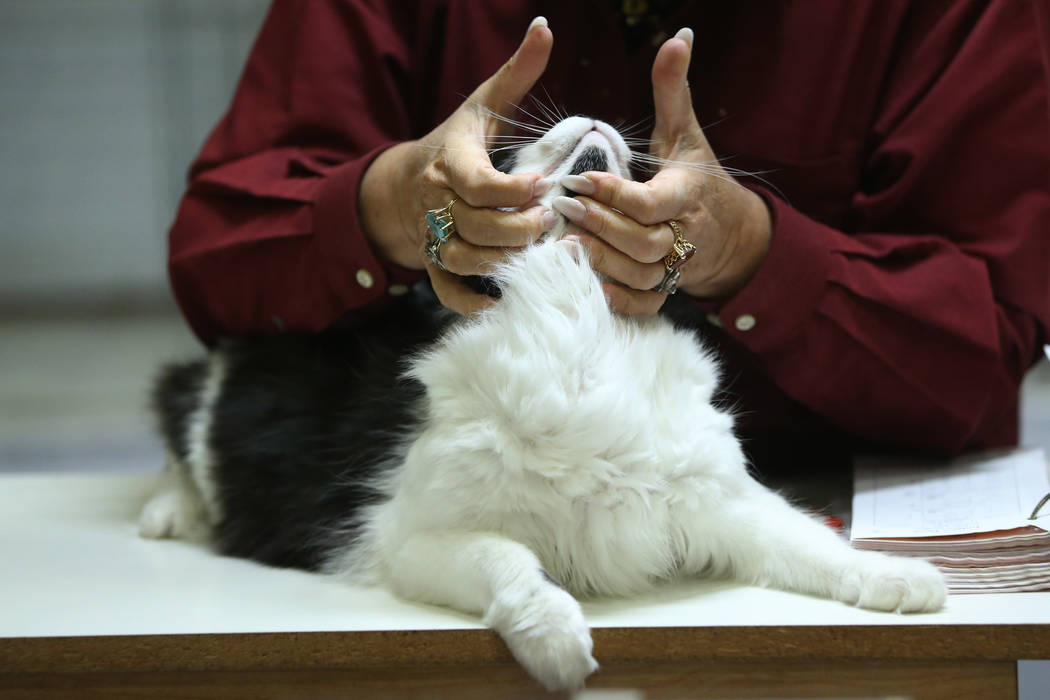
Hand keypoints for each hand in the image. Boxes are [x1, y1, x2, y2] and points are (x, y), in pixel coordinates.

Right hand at [359, 17, 555, 313]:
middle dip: (518, 229)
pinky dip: (474, 300)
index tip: (544, 185)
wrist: (404, 185)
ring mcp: (432, 237)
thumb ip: (517, 74)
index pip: (477, 183)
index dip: (512, 190)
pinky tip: (506, 297)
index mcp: (449, 162)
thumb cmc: (456, 144)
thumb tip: (545, 28)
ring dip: (504, 262)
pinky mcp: (433, 265)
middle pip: (475, 226)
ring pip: (465, 259)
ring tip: (540, 254)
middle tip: (551, 223)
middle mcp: (435, 203)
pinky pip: (449, 290)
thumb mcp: (481, 106)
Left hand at [554, 29, 772, 314]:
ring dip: (600, 262)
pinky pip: (642, 303)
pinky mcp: (667, 290)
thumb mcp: (686, 134)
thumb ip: (673, 91)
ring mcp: (676, 267)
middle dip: (600, 227)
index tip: (577, 181)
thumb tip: (678, 38)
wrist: (730, 232)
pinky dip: (614, 297)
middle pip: (641, 241)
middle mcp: (684, 235)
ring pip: (638, 274)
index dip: (613, 195)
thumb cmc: (697, 177)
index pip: (648, 202)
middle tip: (562, 209)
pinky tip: (582, 281)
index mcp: (686, 195)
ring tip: (562, 245)